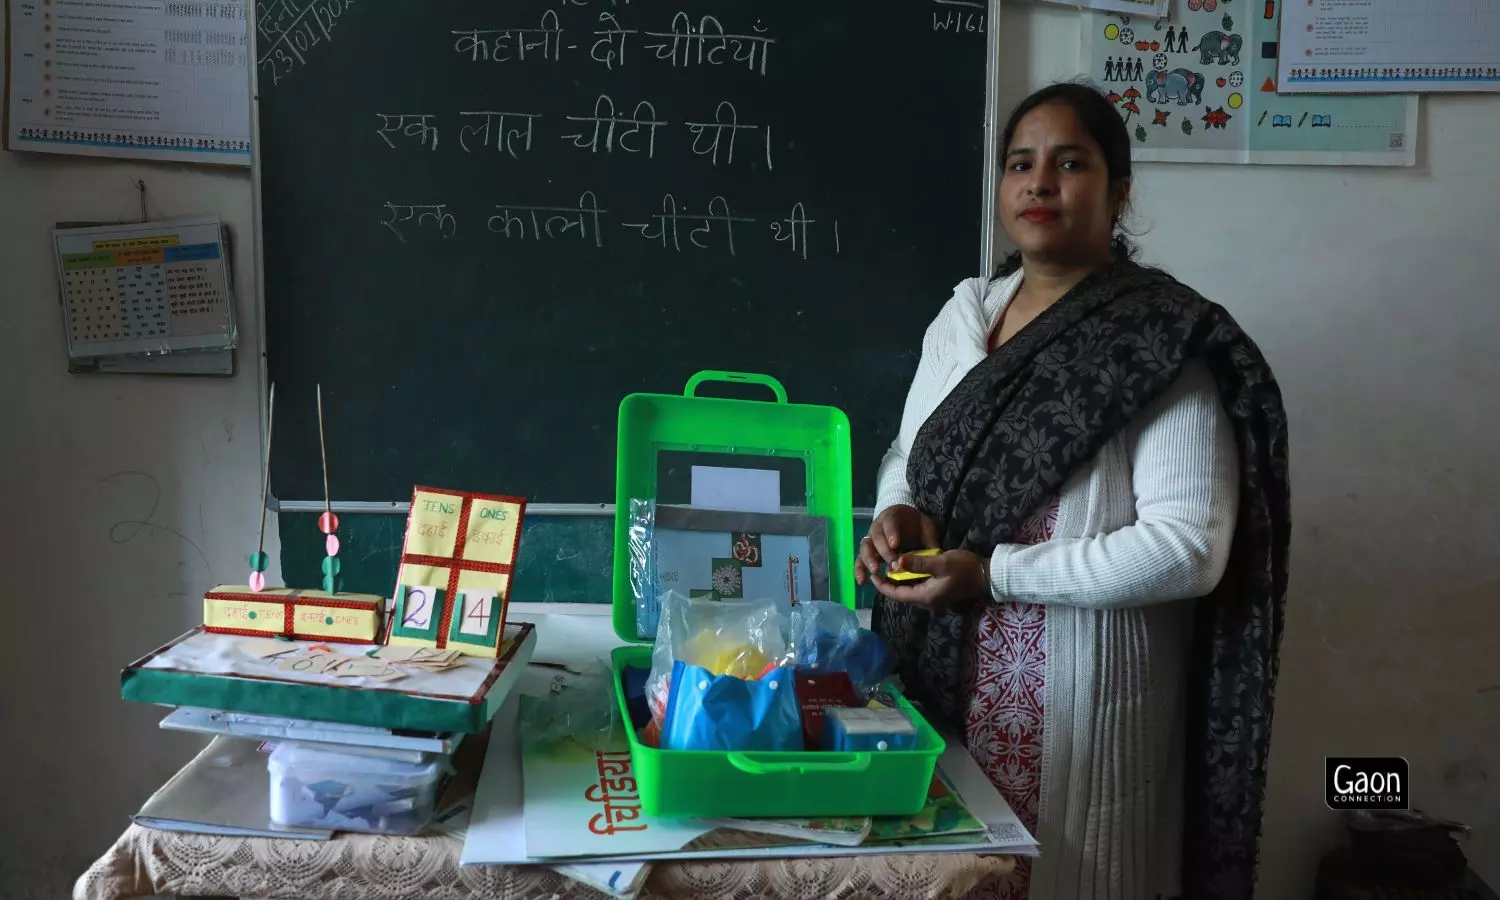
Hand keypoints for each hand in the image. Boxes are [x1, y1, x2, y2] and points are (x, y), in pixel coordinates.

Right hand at [855, 504, 939, 586]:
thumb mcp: (926, 528)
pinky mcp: (868, 551)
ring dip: (869, 560)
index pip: (889, 522)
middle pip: (876, 537)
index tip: (896, 545)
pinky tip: (862, 582)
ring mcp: (871, 538)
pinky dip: (859, 570)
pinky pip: (860, 559)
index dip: (891, 533)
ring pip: (865, 548)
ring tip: (876, 572)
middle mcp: (877, 526)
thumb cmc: (917, 525)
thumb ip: (929, 541)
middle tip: (893, 565)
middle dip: (884, 551)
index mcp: (892, 516)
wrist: (907, 521)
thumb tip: (935, 557)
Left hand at [871, 549, 988, 612]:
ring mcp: (933, 600)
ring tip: (888, 569)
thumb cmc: (964, 568)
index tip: (871, 575)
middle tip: (877, 570)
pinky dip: (909, 582)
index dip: (882, 586)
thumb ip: (918, 564)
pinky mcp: (938, 595)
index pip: (896, 594)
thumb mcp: (940, 562)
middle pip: (901, 595)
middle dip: (888, 585)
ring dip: (898, 583)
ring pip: (909, 593)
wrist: (986, 575)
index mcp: (925, 597)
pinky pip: (918, 590)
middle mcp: (927, 602)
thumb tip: (896, 563)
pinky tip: (906, 571)